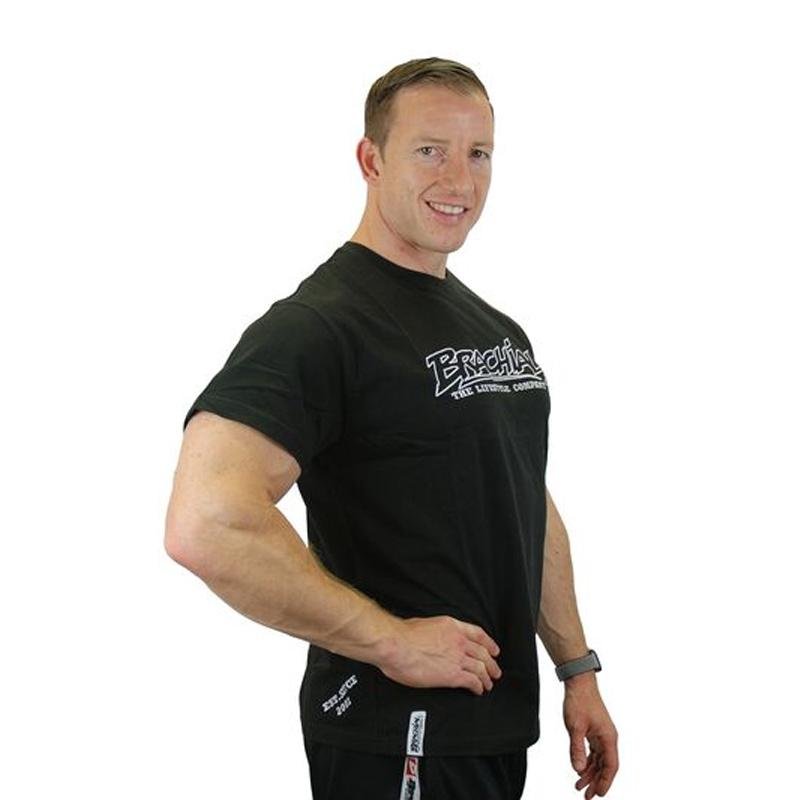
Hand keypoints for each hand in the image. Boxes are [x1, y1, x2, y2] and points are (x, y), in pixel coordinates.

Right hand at [378, 615, 502, 695]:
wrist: (396, 645)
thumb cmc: (402, 635)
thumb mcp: (422, 623)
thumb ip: (433, 631)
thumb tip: (430, 638)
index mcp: (451, 626)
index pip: (477, 634)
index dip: (489, 643)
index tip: (494, 650)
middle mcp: (458, 641)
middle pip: (483, 653)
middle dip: (491, 663)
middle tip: (495, 671)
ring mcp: (457, 657)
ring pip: (481, 668)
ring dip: (486, 678)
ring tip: (488, 684)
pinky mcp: (453, 675)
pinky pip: (472, 681)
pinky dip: (478, 687)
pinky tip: (478, 691)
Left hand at [563, 674, 618, 797]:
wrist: (579, 682)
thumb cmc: (580, 700)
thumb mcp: (575, 727)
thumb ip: (577, 749)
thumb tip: (578, 769)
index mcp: (608, 737)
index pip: (610, 766)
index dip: (605, 782)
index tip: (598, 794)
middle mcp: (608, 737)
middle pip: (605, 766)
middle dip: (596, 782)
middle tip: (587, 796)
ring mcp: (601, 734)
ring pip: (598, 760)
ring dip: (590, 773)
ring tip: (579, 786)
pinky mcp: (594, 731)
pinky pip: (593, 752)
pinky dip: (587, 762)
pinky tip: (580, 770)